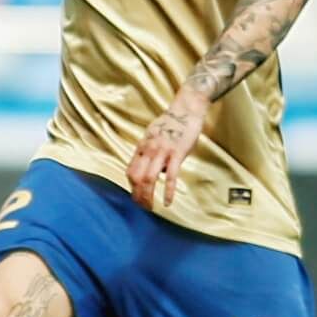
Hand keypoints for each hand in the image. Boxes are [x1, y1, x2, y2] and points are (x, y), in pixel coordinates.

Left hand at [127, 90, 206, 208]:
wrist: (186, 108)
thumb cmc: (172, 122)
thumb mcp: (154, 134)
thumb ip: (150, 149)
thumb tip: (153, 165)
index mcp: (142, 146)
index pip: (130, 171)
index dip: (131, 186)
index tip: (137, 196)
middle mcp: (149, 150)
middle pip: (136, 178)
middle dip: (137, 195)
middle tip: (142, 207)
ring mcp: (162, 152)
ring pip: (149, 179)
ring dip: (147, 196)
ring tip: (150, 207)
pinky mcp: (177, 154)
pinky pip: (170, 176)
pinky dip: (168, 191)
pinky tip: (168, 202)